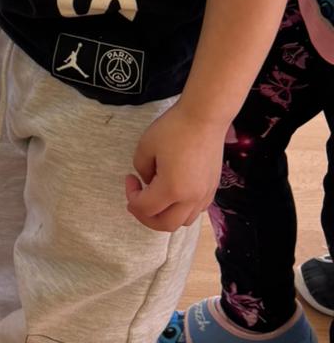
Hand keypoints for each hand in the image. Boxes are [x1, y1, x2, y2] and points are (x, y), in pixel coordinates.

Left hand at [124, 104, 224, 231]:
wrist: (205, 117)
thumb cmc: (173, 129)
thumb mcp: (145, 146)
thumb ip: (141, 169)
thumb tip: (148, 181)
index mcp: (172, 189)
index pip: (146, 208)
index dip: (131, 197)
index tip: (129, 178)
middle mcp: (191, 199)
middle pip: (165, 225)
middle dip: (146, 216)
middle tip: (137, 199)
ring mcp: (205, 195)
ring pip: (183, 221)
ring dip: (165, 215)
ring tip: (156, 196)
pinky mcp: (213, 189)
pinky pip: (196, 211)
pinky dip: (181, 209)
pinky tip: (174, 192)